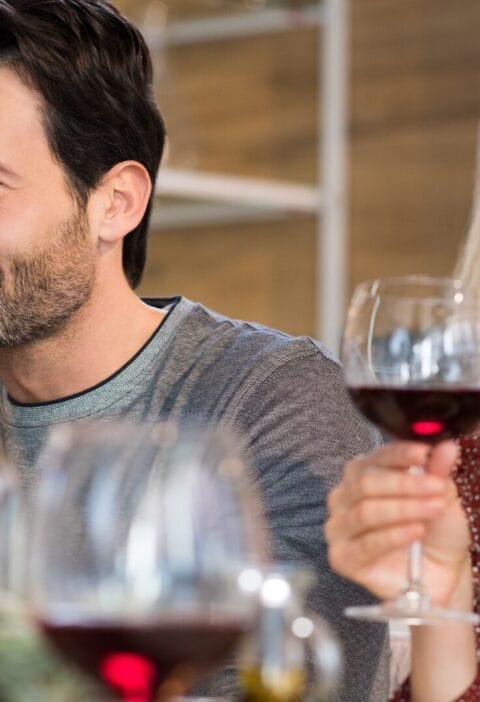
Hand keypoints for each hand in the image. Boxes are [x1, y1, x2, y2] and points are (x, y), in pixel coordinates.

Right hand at [325, 441, 471, 605]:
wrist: (439, 574)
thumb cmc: (435, 531)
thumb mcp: (442, 497)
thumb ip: (439, 472)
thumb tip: (447, 446)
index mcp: (363, 474)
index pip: (375, 457)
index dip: (400, 454)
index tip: (425, 453)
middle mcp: (344, 496)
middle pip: (365, 482)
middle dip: (404, 484)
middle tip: (436, 488)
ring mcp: (339, 527)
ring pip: (364, 512)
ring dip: (403, 509)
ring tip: (432, 510)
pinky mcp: (341, 558)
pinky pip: (364, 544)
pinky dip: (393, 536)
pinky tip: (416, 531)